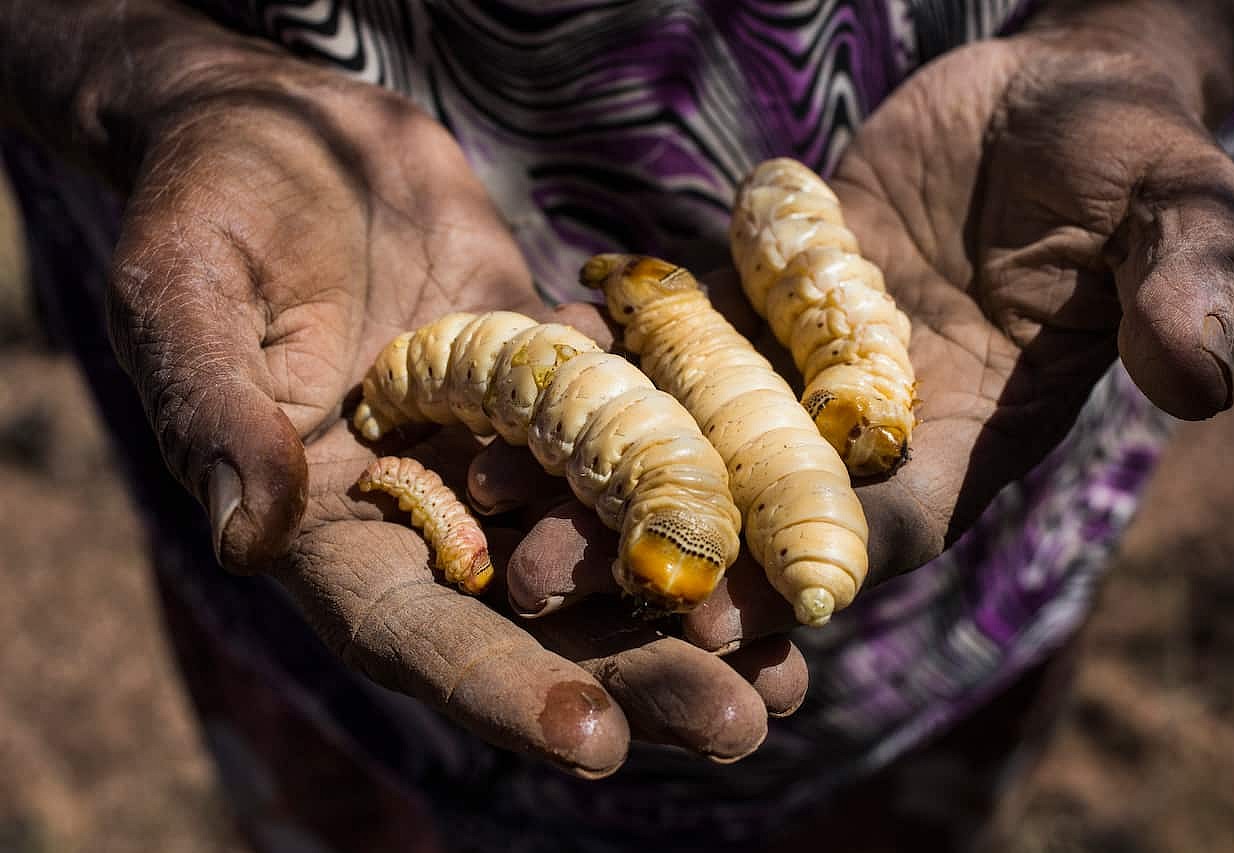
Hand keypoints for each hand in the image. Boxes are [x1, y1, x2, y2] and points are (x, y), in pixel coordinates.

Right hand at [106, 53, 801, 775]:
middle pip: (538, 623)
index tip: (589, 744)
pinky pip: (641, 444)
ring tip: (792, 672)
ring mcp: (503, 453)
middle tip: (744, 721)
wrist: (288, 126)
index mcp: (328, 526)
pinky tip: (785, 533)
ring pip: (607, 552)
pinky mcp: (560, 387)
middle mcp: (427, 512)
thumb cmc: (210, 201)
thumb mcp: (187, 292)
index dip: (499, 690)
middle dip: (636, 677)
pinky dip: (707, 492)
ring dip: (694, 610)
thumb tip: (247, 538)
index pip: (413, 634)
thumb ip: (216, 410)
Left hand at [506, 15, 1233, 651]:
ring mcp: (793, 368)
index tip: (705, 605)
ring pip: (679, 435)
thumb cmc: (1121, 150)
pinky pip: (660, 343)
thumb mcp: (1167, 205)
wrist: (1046, 93)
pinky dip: (589, 361)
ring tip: (482, 487)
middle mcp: (862, 428)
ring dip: (587, 465)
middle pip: (745, 508)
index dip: (792, 570)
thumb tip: (1210, 379)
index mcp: (963, 441)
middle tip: (537, 575)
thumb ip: (1174, 286)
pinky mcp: (746, 305)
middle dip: (651, 545)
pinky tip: (502, 375)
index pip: (874, 533)